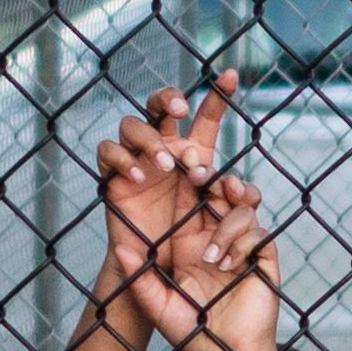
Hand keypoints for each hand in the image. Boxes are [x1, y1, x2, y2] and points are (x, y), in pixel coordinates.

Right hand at [92, 72, 236, 312]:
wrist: (160, 274)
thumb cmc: (191, 248)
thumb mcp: (218, 224)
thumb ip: (232, 204)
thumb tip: (244, 188)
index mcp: (192, 156)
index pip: (204, 120)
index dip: (216, 96)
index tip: (230, 76)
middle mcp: (163, 150)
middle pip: (159, 106)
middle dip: (168, 99)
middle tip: (180, 110)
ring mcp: (136, 161)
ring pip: (133, 125)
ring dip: (149, 139)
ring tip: (166, 166)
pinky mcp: (113, 178)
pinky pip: (108, 152)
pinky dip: (122, 160)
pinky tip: (139, 178)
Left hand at [130, 174, 279, 350]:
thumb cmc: (193, 335)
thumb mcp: (158, 307)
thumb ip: (140, 279)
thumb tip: (121, 250)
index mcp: (190, 242)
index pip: (189, 199)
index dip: (186, 178)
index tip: (177, 166)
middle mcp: (217, 239)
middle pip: (220, 192)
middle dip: (213, 179)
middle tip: (200, 175)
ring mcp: (243, 248)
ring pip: (243, 209)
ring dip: (226, 223)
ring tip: (212, 255)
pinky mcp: (263, 261)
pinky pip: (259, 235)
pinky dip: (242, 244)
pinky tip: (228, 267)